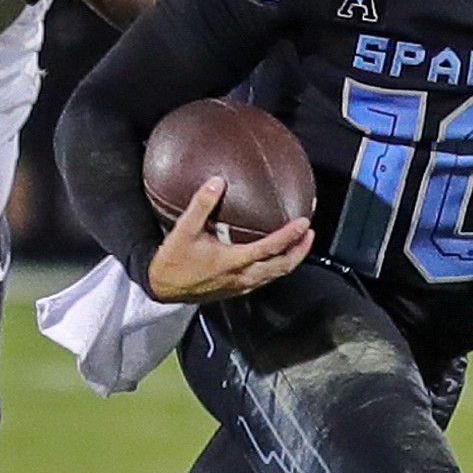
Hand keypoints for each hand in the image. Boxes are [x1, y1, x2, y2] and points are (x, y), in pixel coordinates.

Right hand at [144, 177, 313, 302]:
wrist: (162, 288)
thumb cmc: (173, 261)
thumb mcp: (184, 230)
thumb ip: (201, 204)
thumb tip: (217, 181)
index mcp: (233, 261)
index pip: (271, 248)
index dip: (290, 236)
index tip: (304, 223)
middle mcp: (242, 276)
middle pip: (281, 266)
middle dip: (299, 251)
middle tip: (310, 234)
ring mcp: (240, 286)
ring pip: (275, 275)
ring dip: (290, 260)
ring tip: (300, 245)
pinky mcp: (236, 291)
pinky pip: (264, 280)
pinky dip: (277, 268)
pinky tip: (275, 258)